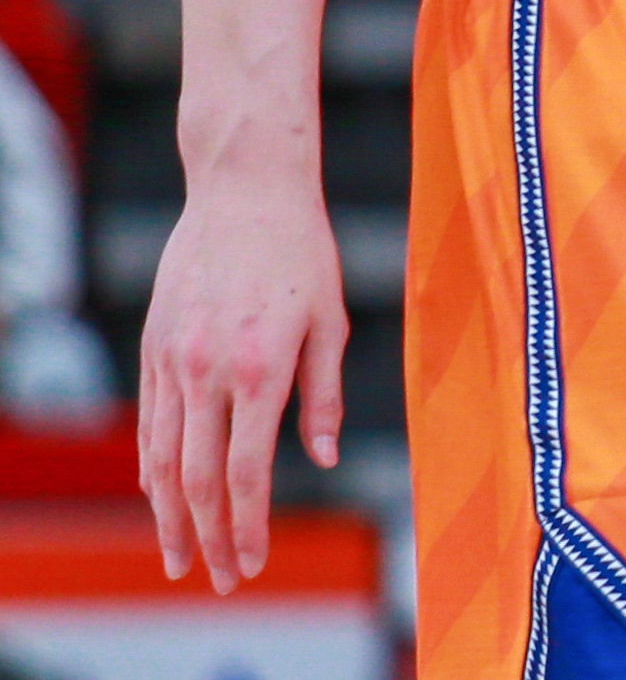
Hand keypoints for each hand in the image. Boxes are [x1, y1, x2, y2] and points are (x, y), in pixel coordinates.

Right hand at [139, 173, 345, 590]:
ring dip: (169, 516)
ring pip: (160, 458)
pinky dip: (152, 467)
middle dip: (207, 537)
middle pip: (195, 479)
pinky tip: (160, 496)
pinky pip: (148, 422)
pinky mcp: (153, 348)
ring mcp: (172, 361)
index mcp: (260, 369)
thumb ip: (323, 394)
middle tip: (217, 579)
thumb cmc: (303, 254)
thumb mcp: (331, 321)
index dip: (247, 525)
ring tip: (181, 556)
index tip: (250, 563)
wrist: (245, 192)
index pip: (246, 472)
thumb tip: (322, 458)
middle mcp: (207, 371)